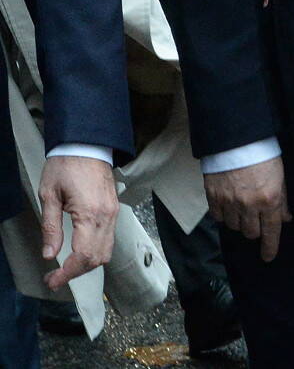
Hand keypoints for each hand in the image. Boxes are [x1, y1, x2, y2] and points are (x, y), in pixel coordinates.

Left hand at [37, 155, 117, 290]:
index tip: (52, 280)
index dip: (67, 273)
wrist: (87, 144)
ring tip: (65, 267)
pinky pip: (109, 239)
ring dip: (87, 264)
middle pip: (97, 258)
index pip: (83, 256)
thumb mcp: (49, 196)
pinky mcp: (114, 209)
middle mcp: (107, 216)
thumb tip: (49, 254)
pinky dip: (95, 252)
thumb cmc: (66, 165)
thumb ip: (50, 228)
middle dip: (76, 273)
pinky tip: (79, 252)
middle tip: (54, 277)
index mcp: (90, 213)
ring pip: (106, 251)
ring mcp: (113, 212)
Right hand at [204, 157, 290, 262]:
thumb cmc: (264, 153)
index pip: (271, 231)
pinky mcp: (213, 198)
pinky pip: (219, 217)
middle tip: (257, 219)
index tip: (268, 257)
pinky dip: (224, 215)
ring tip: (243, 208)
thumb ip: (284, 198)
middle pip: (251, 232)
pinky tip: (229, 206)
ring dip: (240, 222)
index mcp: (270, 199)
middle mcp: (249, 205)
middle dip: (256, 229)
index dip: (270, 247)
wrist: (237, 140)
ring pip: (235, 226)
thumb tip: (287, 217)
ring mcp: (229, 203)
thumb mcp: (282, 175)